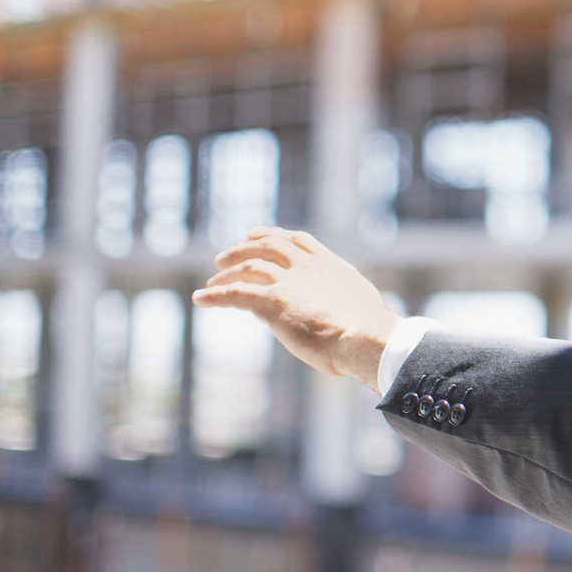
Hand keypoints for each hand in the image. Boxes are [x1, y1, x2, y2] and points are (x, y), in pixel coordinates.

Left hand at [193, 227, 399, 390]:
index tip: (258, 234)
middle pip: (268, 246)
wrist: (365, 337)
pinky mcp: (271, 301)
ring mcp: (288, 282)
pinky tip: (201, 299)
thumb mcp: (359, 307)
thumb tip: (338, 312)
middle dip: (244, 248)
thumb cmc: (370, 333)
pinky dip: (214, 294)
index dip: (275, 235)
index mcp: (331, 266)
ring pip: (248, 267)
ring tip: (212, 281)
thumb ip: (343, 301)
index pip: (299, 241)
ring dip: (226, 273)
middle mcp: (307, 267)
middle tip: (225, 256)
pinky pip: (234, 293)